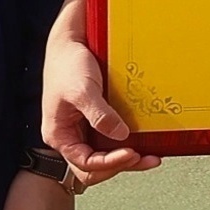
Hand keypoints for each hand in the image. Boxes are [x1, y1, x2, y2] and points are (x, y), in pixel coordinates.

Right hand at [44, 20, 152, 186]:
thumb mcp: (83, 90)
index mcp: (60, 135)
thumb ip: (99, 115)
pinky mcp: (96, 119)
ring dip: (127, 158)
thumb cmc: (68, 64)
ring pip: (104, 156)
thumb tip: (120, 136)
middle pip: (94, 167)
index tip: (131, 153)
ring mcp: (83, 129)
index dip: (109, 163)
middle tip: (145, 159)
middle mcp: (70, 137)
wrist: (71, 43)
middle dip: (120, 165)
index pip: (85, 163)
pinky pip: (111, 139)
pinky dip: (127, 143)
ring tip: (150, 156)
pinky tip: (143, 139)